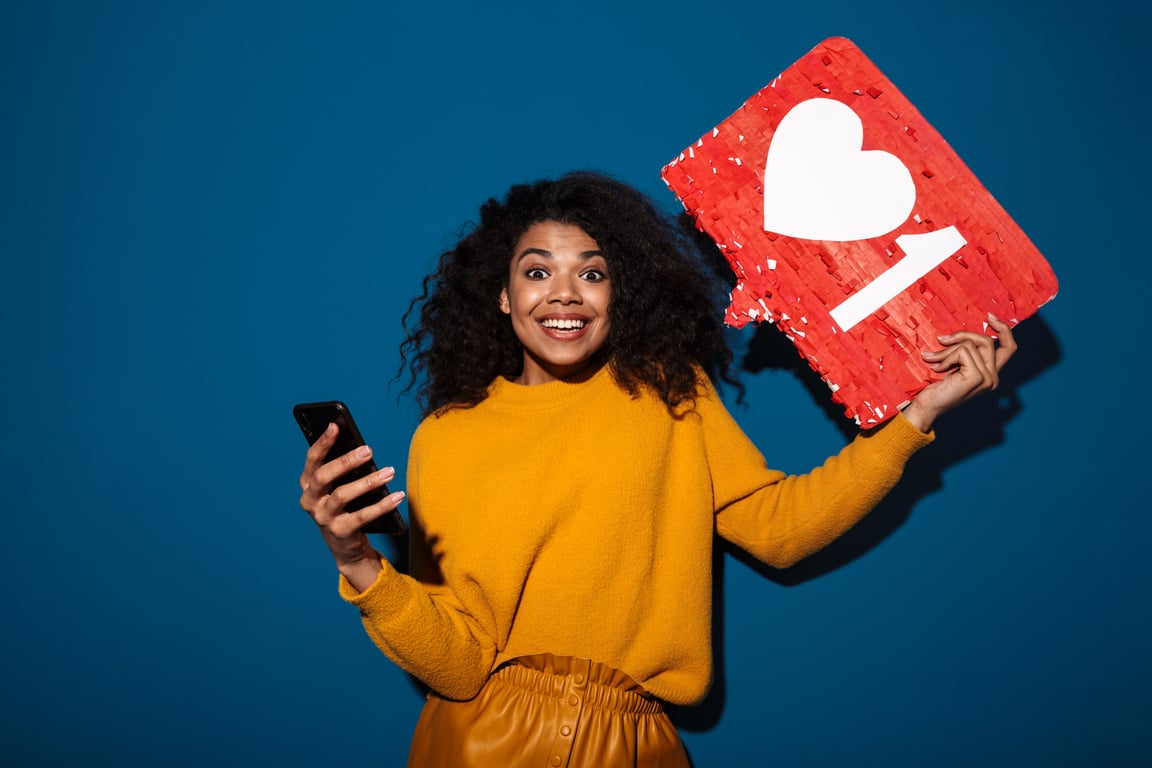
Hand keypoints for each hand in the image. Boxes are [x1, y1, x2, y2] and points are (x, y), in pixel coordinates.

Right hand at [298, 422, 405, 589]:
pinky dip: (382, 505)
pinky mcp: (340, 532)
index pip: (312, 460)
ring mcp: (323, 518)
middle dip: (346, 461)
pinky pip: (362, 516)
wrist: (346, 546)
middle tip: (368, 450)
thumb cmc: (345, 507)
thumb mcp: (339, 487)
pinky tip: (397, 496)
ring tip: (390, 471)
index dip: (322, 442)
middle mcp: (310, 500)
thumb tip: (362, 448)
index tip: (335, 425)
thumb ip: (344, 470)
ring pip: (342, 495)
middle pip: (324, 476)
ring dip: (368, 482)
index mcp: (308, 484)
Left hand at [901, 313, 1016, 432]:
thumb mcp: (954, 366)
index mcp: (991, 374)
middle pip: (986, 340)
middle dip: (961, 336)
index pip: (1009, 347)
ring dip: (946, 350)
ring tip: (932, 359)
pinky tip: (936, 368)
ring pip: (970, 345)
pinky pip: (962, 351)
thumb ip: (964, 353)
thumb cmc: (937, 387)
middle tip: (941, 340)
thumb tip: (962, 335)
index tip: (989, 317)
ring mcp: (988, 378)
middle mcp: (994, 377)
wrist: (927, 406)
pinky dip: (945, 357)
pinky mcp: (978, 377)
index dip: (1003, 329)